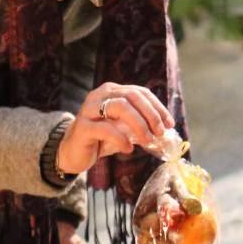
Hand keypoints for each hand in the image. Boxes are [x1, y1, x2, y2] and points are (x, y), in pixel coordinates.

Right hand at [56, 83, 176, 176]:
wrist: (73, 152)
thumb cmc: (101, 139)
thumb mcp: (123, 128)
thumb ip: (140, 125)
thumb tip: (165, 130)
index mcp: (111, 91)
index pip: (140, 92)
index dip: (157, 107)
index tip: (169, 124)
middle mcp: (99, 95)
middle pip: (132, 96)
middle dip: (151, 115)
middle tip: (160, 133)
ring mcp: (89, 109)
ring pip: (120, 107)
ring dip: (139, 125)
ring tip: (147, 141)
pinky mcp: (82, 127)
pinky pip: (105, 128)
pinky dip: (121, 139)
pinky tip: (128, 149)